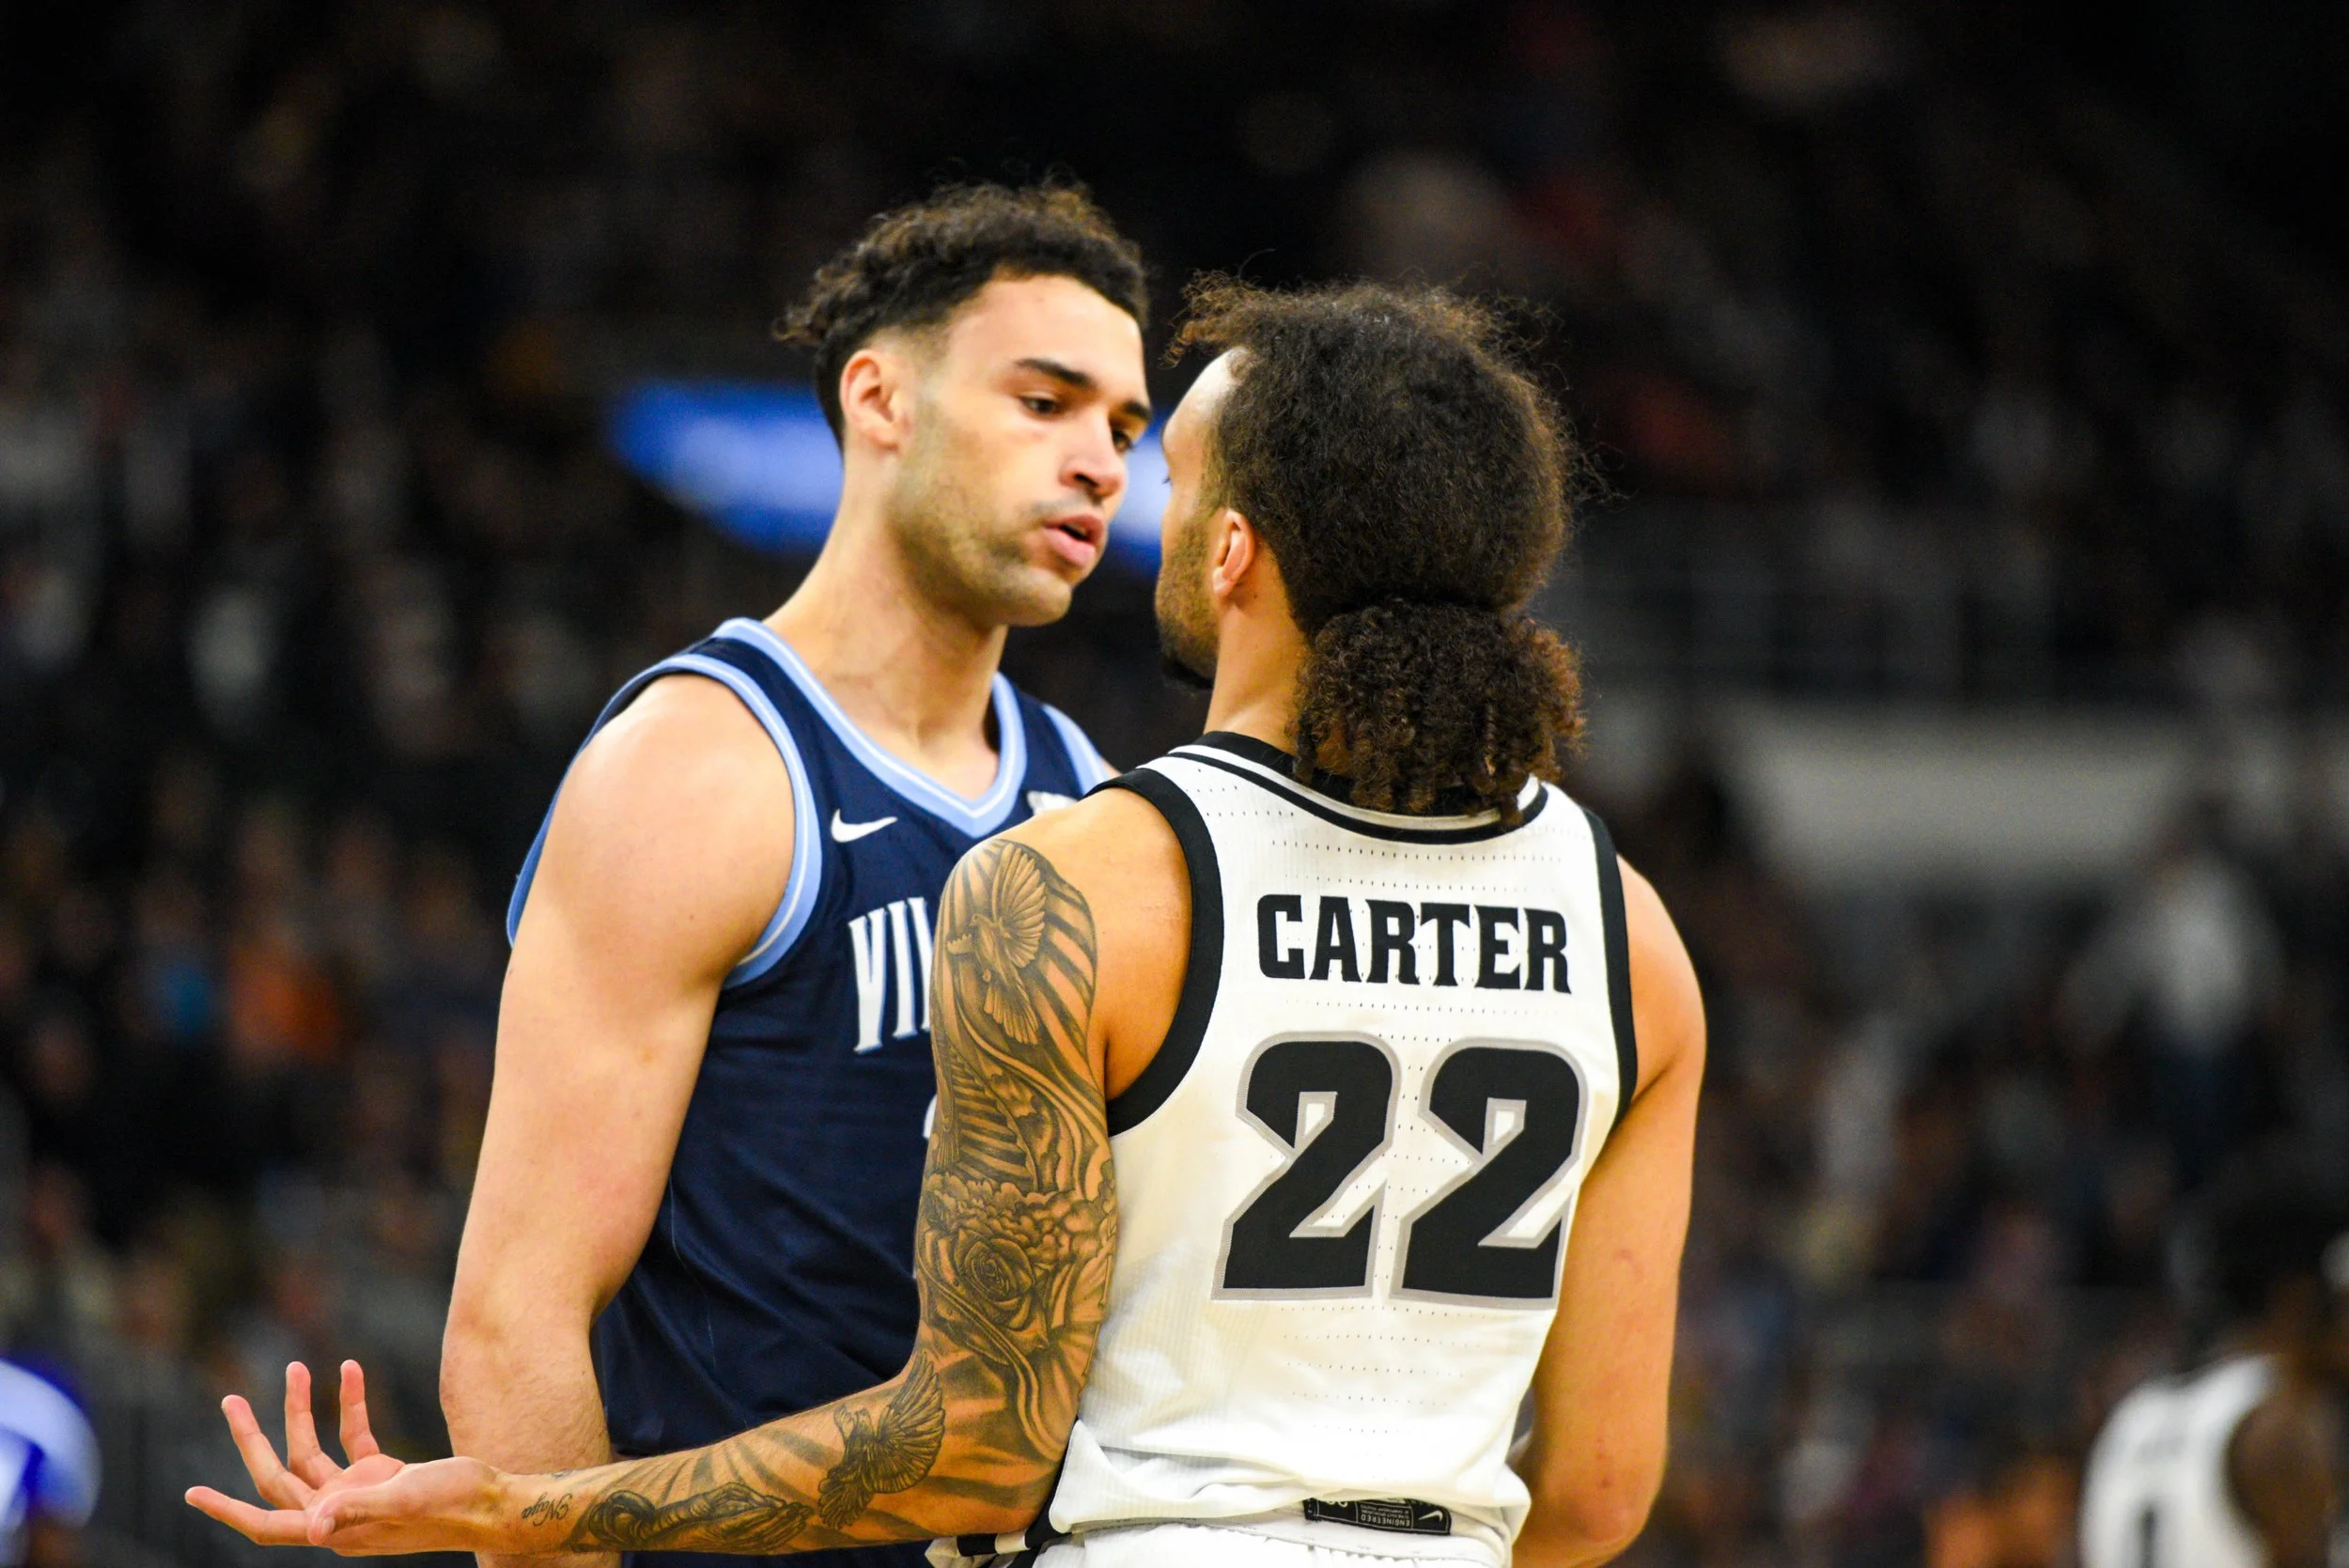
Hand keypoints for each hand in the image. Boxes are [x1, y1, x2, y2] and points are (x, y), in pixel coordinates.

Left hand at [185, 1359, 511, 1554]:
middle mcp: (336, 1511)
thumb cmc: (453, 1505)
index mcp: (334, 1526)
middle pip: (280, 1475)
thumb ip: (360, 1509)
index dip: (228, 1511)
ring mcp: (356, 1492)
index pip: (267, 1524)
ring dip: (303, 1411)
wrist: (493, 1502)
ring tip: (299, 1367)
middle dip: (253, 1438)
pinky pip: (353, 1435)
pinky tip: (353, 1370)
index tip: (192, 1493)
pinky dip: (351, 1404)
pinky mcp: (380, 1473)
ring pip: (312, 1450)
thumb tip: (315, 1524)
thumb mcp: (406, 1500)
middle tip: (231, 1400)